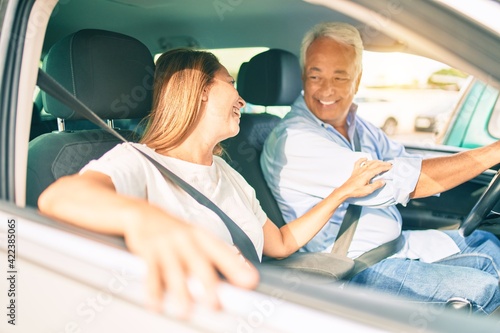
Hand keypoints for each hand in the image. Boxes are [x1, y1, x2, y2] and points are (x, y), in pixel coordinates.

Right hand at [123, 207, 258, 317]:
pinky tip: (156, 303)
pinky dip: (153, 289)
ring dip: (180, 291)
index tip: (250, 281)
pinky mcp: (147, 249)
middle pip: (199, 263)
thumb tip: (239, 282)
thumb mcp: (197, 239)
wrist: (143, 214)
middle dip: (208, 285)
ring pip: (174, 270)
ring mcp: (166, 243)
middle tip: (214, 305)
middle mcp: (186, 239)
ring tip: (184, 311)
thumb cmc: (176, 232)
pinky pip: (150, 272)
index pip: (222, 253)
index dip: (236, 267)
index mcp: (202, 237)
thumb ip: (216, 259)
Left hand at [338, 158, 391, 197]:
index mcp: (367, 174)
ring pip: (368, 162)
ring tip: (381, 161)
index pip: (379, 168)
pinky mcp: (354, 171)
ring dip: (375, 161)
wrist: (345, 191)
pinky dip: (362, 159)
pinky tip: (365, 158)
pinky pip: (358, 162)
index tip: (391, 166)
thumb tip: (383, 181)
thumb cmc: (356, 191)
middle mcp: (363, 170)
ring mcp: (358, 169)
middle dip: (383, 163)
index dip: (386, 167)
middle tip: (389, 164)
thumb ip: (376, 185)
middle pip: (375, 164)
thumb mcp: (368, 190)